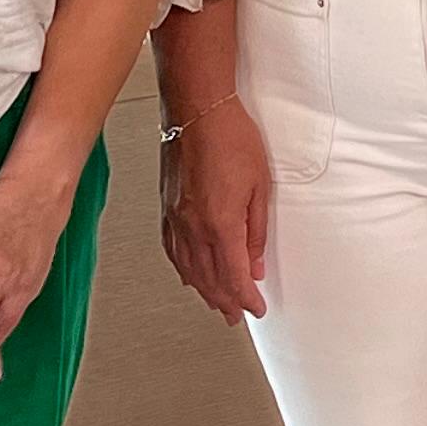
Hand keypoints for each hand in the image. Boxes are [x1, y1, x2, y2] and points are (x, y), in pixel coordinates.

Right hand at [158, 99, 273, 324]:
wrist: (197, 109)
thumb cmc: (230, 137)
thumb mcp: (259, 184)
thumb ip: (257, 230)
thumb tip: (256, 263)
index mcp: (220, 223)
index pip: (235, 277)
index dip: (247, 299)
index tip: (256, 309)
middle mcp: (194, 227)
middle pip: (210, 280)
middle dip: (226, 302)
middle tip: (237, 316)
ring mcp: (177, 219)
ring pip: (189, 270)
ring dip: (205, 292)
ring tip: (216, 304)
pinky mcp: (167, 208)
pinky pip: (173, 251)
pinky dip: (184, 270)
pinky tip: (189, 275)